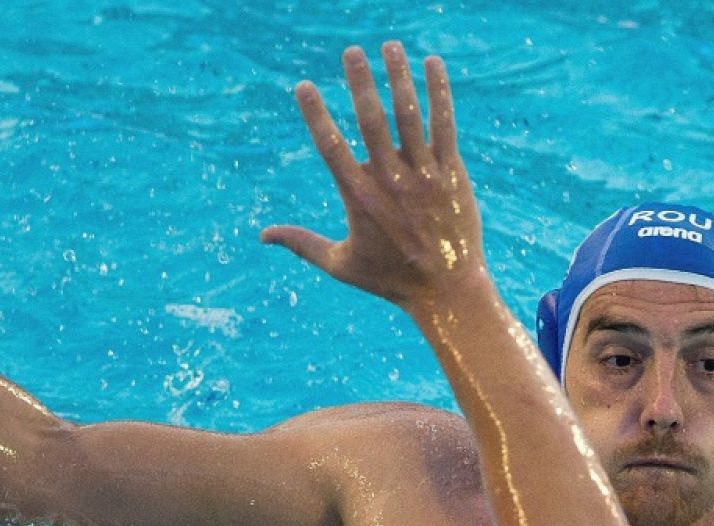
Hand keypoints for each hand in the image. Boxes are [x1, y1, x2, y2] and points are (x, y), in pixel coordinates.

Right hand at [261, 43, 486, 308]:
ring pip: (409, 116)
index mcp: (358, 197)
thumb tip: (262, 235)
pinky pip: (444, 125)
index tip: (303, 86)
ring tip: (389, 46)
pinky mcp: (451, 174)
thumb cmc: (389, 279)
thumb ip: (301, 243)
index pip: (331, 147)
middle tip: (350, 51)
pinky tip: (432, 64)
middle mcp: (389, 181)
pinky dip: (438, 93)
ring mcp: (423, 175)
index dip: (315, 114)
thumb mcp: (340, 264)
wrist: (445, 291)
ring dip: (398, 77)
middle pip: (372, 121)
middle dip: (359, 82)